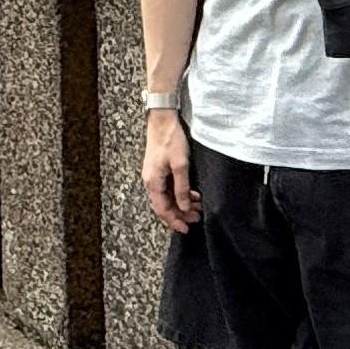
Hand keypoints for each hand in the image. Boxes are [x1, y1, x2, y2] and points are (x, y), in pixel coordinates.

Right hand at [142, 110, 199, 229]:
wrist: (162, 120)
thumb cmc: (171, 140)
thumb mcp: (180, 165)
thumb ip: (182, 187)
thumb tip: (184, 206)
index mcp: (153, 182)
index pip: (162, 209)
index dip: (174, 221)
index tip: (187, 229)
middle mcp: (151, 181)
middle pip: (164, 205)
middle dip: (180, 214)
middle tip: (197, 218)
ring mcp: (154, 175)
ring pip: (167, 197)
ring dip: (182, 204)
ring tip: (198, 207)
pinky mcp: (159, 169)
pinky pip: (169, 188)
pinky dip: (180, 194)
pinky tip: (193, 194)